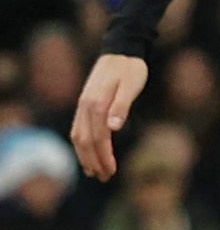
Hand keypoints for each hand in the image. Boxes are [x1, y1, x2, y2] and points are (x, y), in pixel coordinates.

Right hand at [70, 54, 147, 181]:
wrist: (121, 51)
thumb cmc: (131, 69)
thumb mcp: (131, 86)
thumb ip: (122, 106)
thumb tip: (113, 128)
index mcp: (96, 103)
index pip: (98, 138)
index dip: (104, 156)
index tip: (112, 171)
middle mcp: (85, 106)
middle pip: (85, 141)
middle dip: (94, 161)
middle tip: (105, 177)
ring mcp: (82, 105)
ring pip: (78, 136)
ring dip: (85, 155)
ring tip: (94, 171)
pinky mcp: (84, 103)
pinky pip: (78, 128)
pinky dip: (80, 143)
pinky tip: (87, 152)